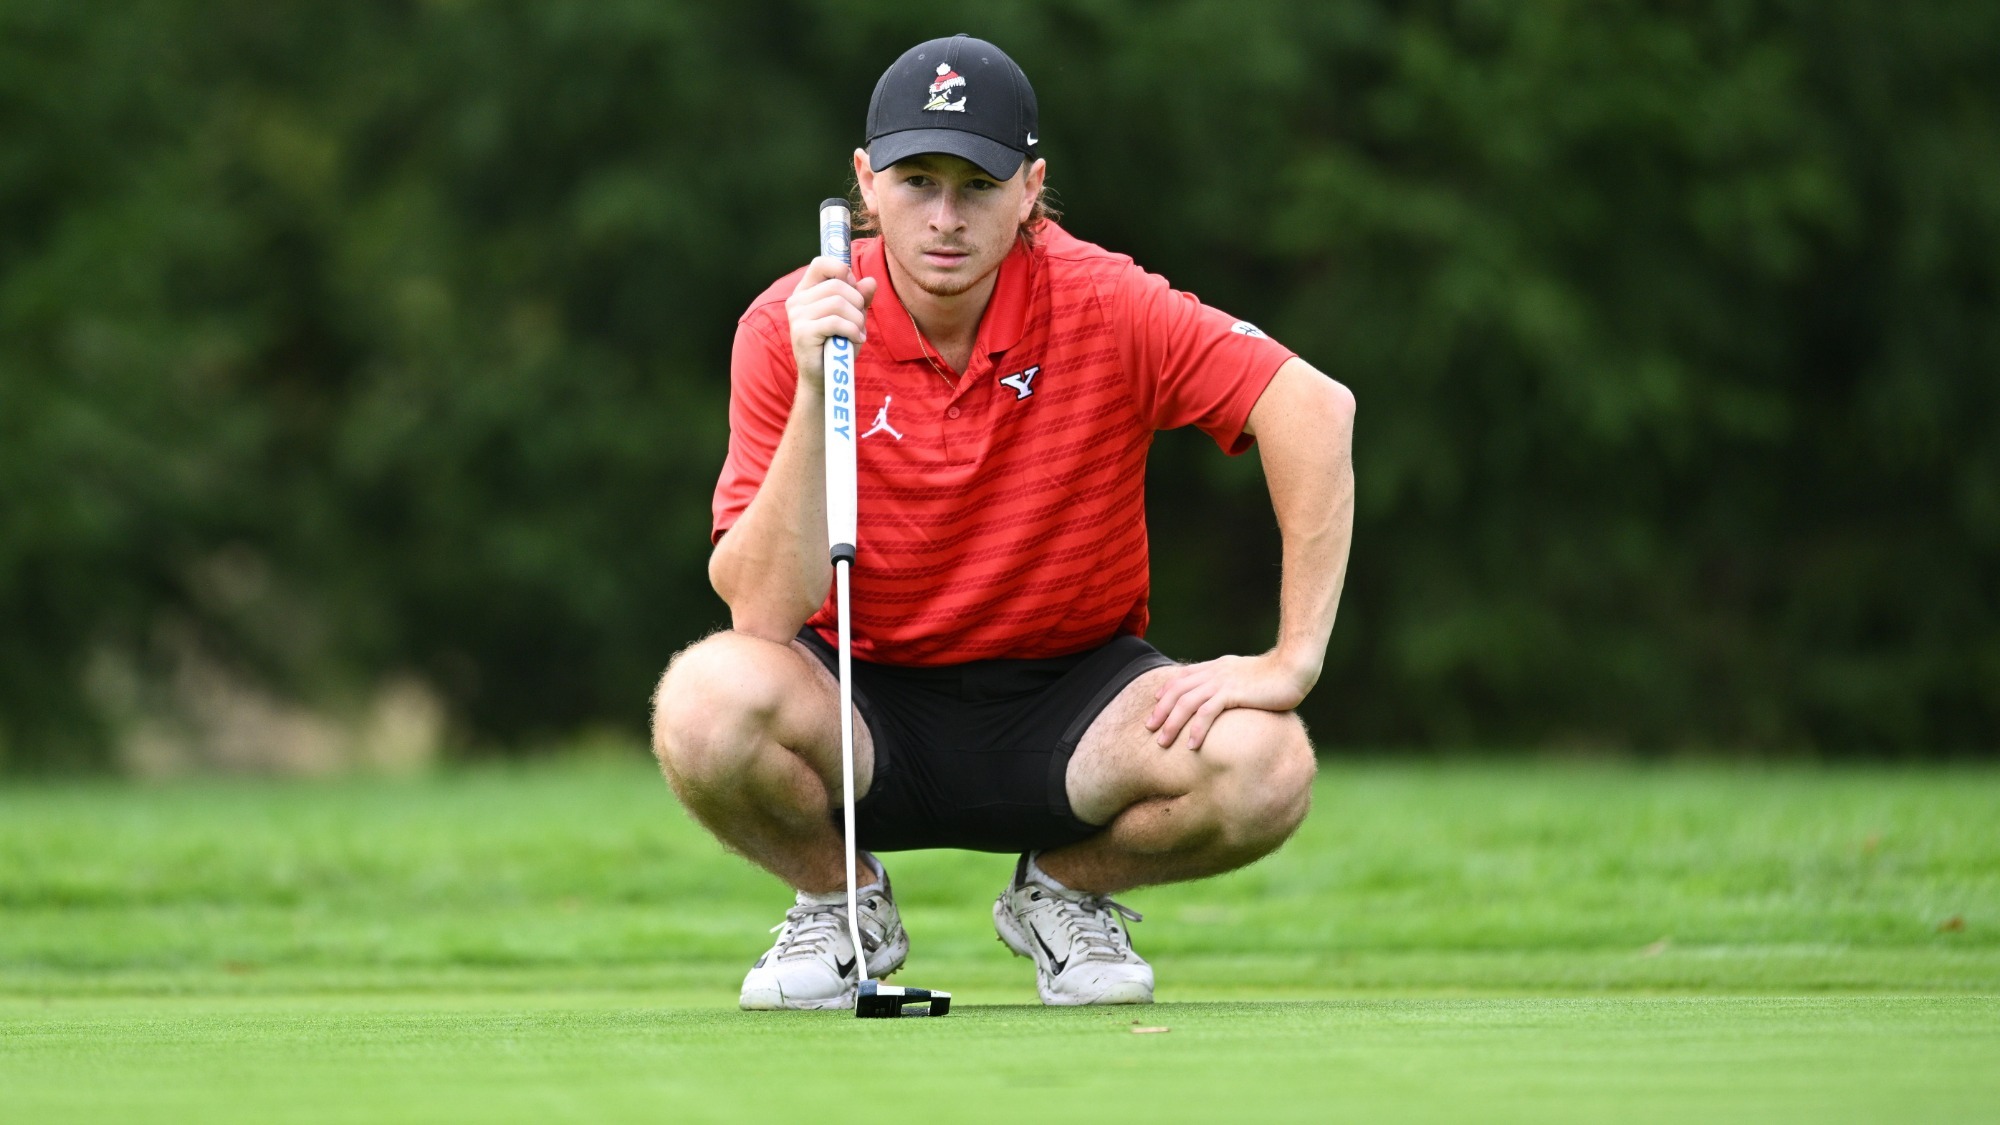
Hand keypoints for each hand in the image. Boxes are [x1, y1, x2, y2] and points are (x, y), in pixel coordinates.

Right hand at [787, 256, 876, 390]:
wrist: (825, 377)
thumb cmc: (838, 345)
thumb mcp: (852, 318)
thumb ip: (860, 298)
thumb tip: (870, 281)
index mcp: (806, 291)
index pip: (821, 263)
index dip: (842, 271)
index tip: (853, 291)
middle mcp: (797, 300)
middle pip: (838, 285)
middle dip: (857, 303)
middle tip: (859, 322)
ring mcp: (797, 316)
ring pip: (839, 302)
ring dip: (856, 319)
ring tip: (857, 333)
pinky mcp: (802, 333)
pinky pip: (836, 322)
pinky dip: (852, 330)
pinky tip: (855, 340)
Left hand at [1146, 653, 1314, 749]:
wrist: (1295, 666)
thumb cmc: (1277, 675)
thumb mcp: (1248, 676)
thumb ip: (1234, 684)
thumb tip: (1228, 697)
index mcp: (1218, 667)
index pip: (1183, 677)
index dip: (1167, 690)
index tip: (1156, 704)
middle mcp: (1215, 672)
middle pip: (1178, 690)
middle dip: (1161, 710)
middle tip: (1149, 729)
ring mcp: (1223, 681)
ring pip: (1187, 702)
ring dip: (1172, 723)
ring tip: (1163, 743)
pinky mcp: (1234, 692)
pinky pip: (1208, 711)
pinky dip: (1197, 728)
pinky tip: (1191, 744)